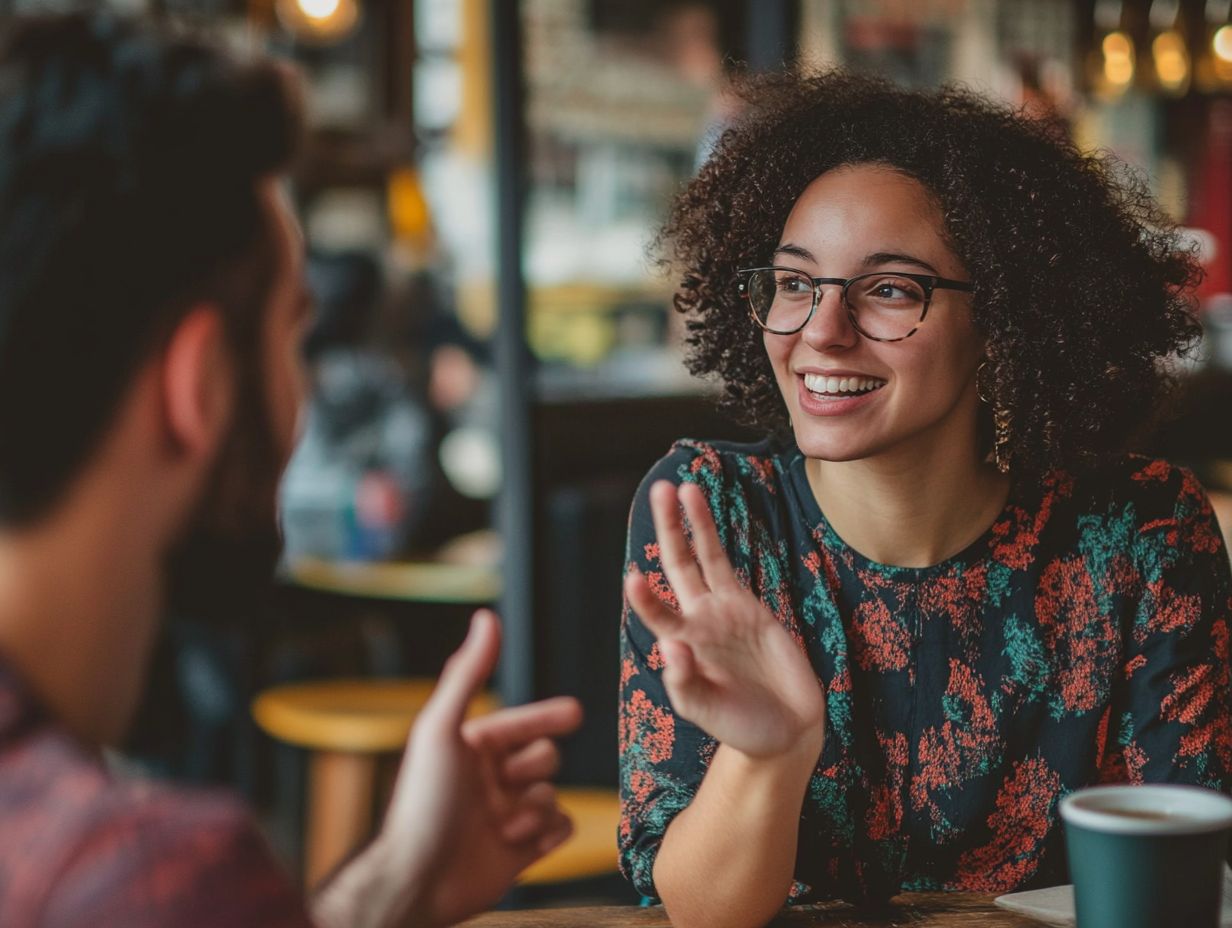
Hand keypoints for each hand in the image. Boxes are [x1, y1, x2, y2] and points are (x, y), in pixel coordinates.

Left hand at [373, 610, 582, 927]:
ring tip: (507, 826)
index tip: (575, 713)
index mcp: (471, 749)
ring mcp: (506, 815)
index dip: (547, 716)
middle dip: (533, 768)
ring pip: (553, 793)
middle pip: (544, 757)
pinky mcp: (521, 851)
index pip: (521, 723)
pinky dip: (549, 832)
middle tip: (509, 783)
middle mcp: (489, 780)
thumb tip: (488, 618)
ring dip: (536, 807)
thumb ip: (469, 672)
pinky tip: (524, 841)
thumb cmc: (424, 803)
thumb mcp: (442, 728)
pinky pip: (561, 828)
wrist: (419, 881)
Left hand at [625, 480, 824, 760]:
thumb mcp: (706, 712)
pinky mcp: (751, 608)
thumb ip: (686, 683)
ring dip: (693, 522)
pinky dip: (716, 541)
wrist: (784, 732)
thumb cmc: (740, 727)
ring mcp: (724, 610)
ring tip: (683, 486)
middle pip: (677, 565)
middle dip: (668, 529)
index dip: (646, 598)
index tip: (633, 579)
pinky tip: (704, 515)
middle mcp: (697, 621)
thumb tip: (671, 648)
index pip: (658, 614)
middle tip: (658, 491)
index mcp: (681, 647)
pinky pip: (728, 567)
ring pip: (704, 556)